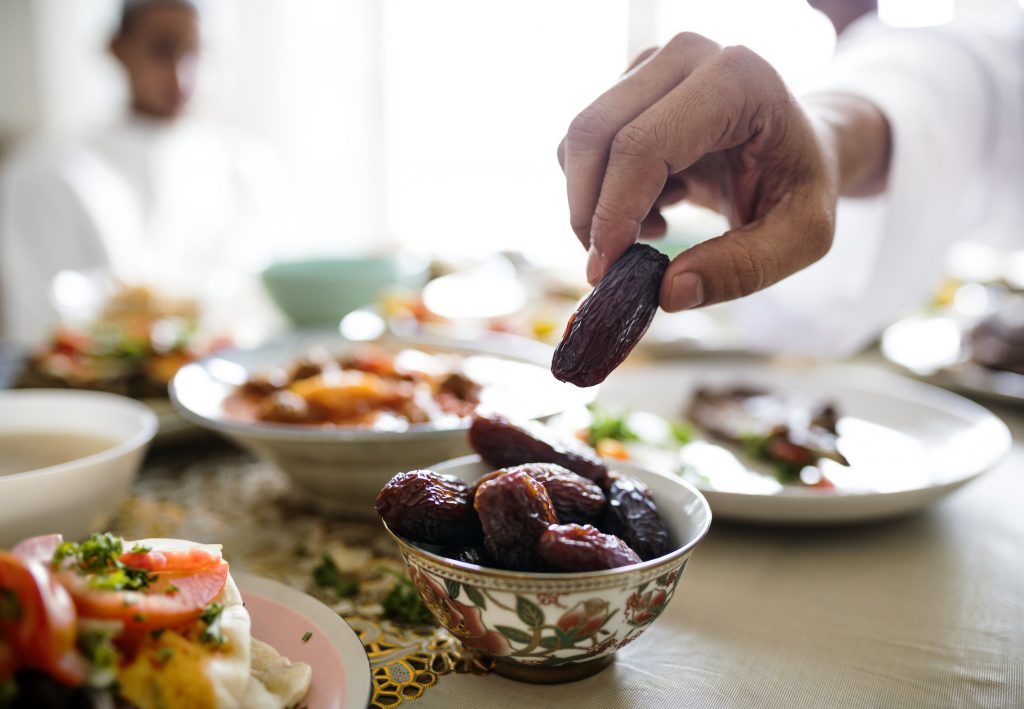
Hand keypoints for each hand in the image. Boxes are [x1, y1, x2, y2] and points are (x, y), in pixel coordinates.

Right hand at [557, 33, 840, 310]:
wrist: (801, 148)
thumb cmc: (803, 186)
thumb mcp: (802, 238)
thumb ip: (742, 268)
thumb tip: (666, 292)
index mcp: (738, 80)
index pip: (644, 145)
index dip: (614, 212)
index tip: (606, 271)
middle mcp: (689, 55)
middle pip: (595, 134)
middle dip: (588, 212)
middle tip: (610, 266)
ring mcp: (654, 63)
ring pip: (581, 141)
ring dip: (596, 203)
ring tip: (654, 229)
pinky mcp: (631, 82)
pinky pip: (584, 145)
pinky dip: (601, 190)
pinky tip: (653, 206)